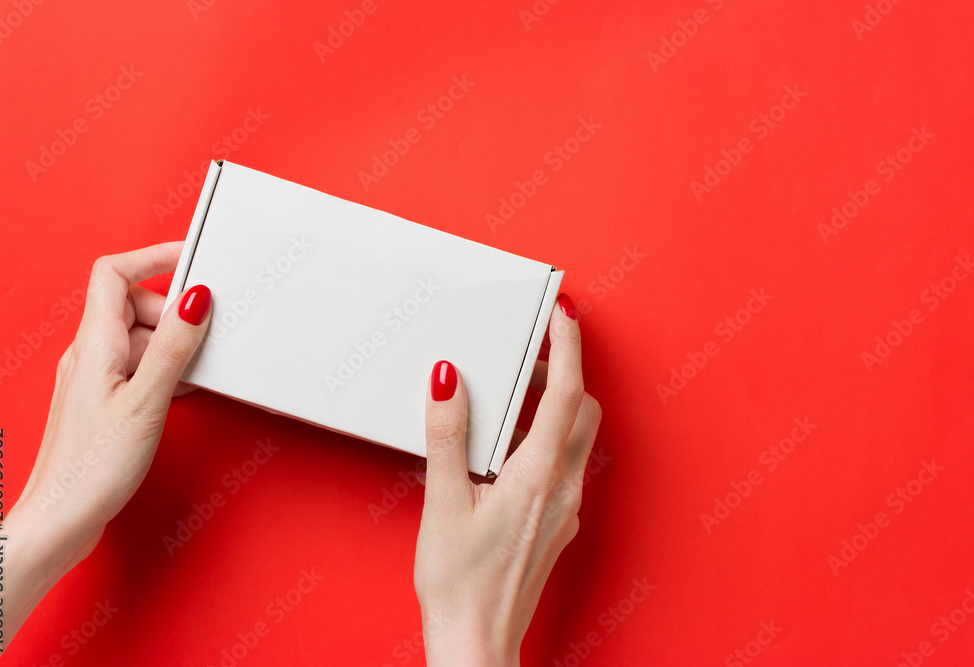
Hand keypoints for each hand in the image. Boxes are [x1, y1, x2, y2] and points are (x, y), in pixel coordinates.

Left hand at [0, 242, 211, 663]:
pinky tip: (181, 395)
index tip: (194, 257)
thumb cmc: (94, 466)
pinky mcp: (103, 401)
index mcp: (96, 343)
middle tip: (203, 337)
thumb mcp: (147, 400)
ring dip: (171, 348)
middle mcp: (90, 354)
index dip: (153, 256)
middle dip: (173, 314)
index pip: (115, 273)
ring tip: (193, 375)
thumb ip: (174, 347)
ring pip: (140, 339)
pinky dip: (163, 372)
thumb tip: (196, 299)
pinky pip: (138, 368)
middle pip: (134, 304)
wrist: (61, 518)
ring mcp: (94, 377)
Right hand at [414, 294, 601, 665]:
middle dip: (564, 372)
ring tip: (513, 395)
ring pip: (577, 438)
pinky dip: (547, 437)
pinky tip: (509, 448)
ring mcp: (566, 508)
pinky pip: (565, 464)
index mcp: (538, 476)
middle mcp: (563, 488)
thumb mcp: (444, 503)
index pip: (566, 394)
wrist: (477, 642)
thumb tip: (447, 380)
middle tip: (528, 354)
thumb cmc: (460, 583)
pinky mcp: (558, 523)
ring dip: (556, 405)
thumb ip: (448, 436)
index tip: (563, 315)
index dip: (568, 348)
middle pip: (583, 410)